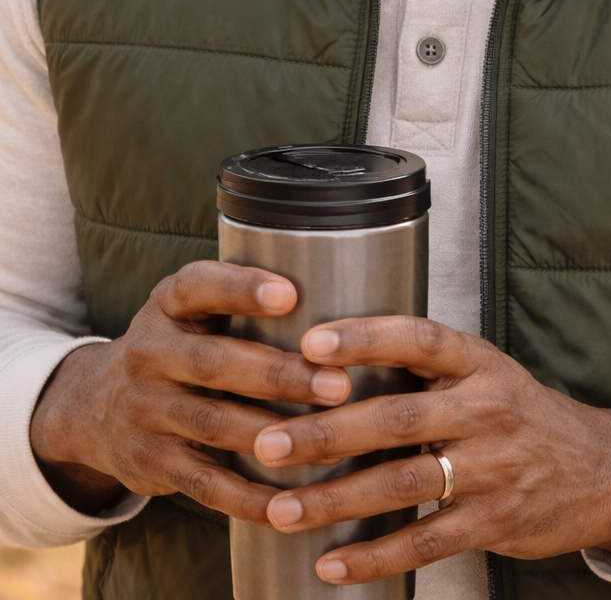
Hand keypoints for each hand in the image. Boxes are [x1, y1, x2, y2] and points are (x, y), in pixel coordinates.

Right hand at [29, 261, 350, 518]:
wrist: (95, 406)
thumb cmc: (179, 344)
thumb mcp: (192, 308)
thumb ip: (242, 297)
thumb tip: (337, 293)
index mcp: (168, 304)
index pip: (198, 286)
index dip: (241, 289)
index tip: (290, 294)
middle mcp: (150, 353)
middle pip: (215, 363)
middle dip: (280, 375)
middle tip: (338, 385)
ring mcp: (146, 411)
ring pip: (216, 424)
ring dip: (277, 436)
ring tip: (333, 442)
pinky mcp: (153, 462)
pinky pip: (205, 484)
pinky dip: (250, 497)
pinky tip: (292, 501)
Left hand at [252, 316, 610, 585]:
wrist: (601, 470)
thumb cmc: (519, 413)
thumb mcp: (484, 370)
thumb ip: (422, 366)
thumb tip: (326, 361)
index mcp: (479, 361)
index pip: (419, 339)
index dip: (365, 337)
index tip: (310, 344)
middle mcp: (487, 408)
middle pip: (397, 418)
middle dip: (326, 432)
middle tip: (267, 442)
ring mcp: (493, 468)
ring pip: (402, 484)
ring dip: (335, 500)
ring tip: (282, 508)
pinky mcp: (495, 522)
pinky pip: (425, 541)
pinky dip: (374, 556)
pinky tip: (332, 563)